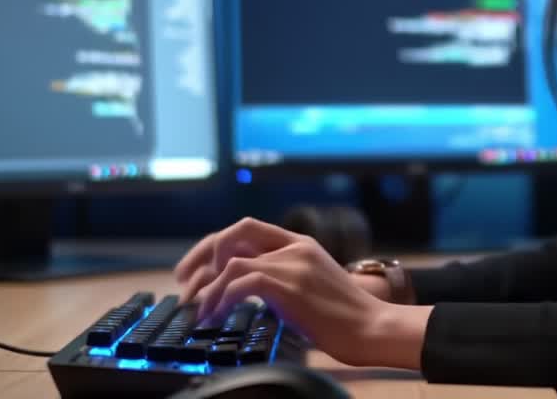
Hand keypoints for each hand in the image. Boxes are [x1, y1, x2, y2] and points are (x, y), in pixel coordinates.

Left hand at [175, 223, 392, 304]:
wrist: (372, 327)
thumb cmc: (346, 317)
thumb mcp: (312, 287)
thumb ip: (284, 280)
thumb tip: (248, 292)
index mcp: (300, 244)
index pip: (249, 229)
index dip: (218, 243)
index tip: (198, 267)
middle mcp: (293, 247)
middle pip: (235, 233)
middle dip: (202, 254)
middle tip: (184, 281)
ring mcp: (291, 264)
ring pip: (231, 262)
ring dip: (208, 286)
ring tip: (200, 308)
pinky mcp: (287, 284)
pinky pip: (239, 283)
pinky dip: (220, 299)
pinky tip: (215, 316)